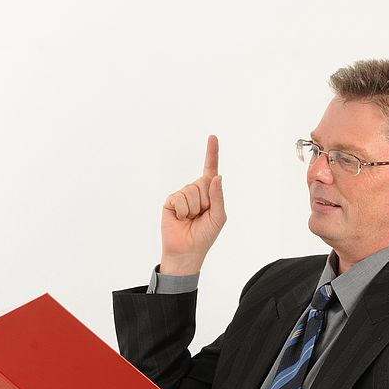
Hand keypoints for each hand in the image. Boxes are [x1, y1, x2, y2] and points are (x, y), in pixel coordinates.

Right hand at [160, 135, 226, 274]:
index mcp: (209, 193)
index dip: (212, 153)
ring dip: (193, 209)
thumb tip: (216, 177)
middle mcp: (195, 191)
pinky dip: (183, 211)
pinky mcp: (171, 201)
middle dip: (205, 202)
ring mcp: (182, 195)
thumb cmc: (204, 235)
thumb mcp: (218, 217)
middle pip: (203, 183)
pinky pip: (180, 199)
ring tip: (190, 219)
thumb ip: (218, 197)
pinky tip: (181, 219)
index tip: (212, 137)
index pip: (210, 170)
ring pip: (192, 191)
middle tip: (200, 216)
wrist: (187, 251)